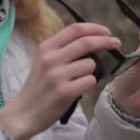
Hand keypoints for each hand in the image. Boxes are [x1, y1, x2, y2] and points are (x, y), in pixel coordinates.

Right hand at [0, 23, 120, 138]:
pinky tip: (79, 88)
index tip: (107, 32)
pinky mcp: (64, 92)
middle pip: (86, 42)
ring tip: (79, 79)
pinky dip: (89, 84)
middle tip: (115, 43)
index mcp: (46, 47)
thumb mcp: (44, 60)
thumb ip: (63, 48)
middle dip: (106, 41)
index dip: (95, 28)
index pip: (75, 29)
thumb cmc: (39, 85)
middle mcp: (50, 58)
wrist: (23, 112)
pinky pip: (90, 81)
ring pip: (90, 64)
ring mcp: (56, 75)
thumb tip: (91, 39)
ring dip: (92, 71)